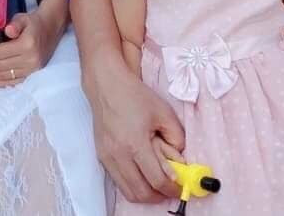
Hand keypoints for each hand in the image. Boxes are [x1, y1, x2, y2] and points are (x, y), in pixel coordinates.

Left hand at [0, 12, 58, 86]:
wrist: (51, 29)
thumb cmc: (34, 22)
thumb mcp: (24, 17)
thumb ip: (16, 23)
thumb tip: (8, 30)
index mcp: (27, 46)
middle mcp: (29, 61)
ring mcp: (31, 70)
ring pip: (2, 76)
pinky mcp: (30, 75)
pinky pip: (10, 82)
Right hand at [84, 51, 183, 202]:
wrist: (106, 86)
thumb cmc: (135, 96)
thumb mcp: (164, 113)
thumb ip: (176, 138)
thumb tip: (181, 160)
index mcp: (135, 144)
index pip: (157, 180)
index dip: (173, 189)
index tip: (182, 187)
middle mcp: (118, 155)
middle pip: (141, 193)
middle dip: (159, 197)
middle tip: (171, 190)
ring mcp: (107, 158)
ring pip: (128, 192)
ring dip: (145, 194)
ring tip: (158, 185)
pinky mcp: (102, 157)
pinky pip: (119, 181)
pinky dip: (133, 185)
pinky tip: (143, 175)